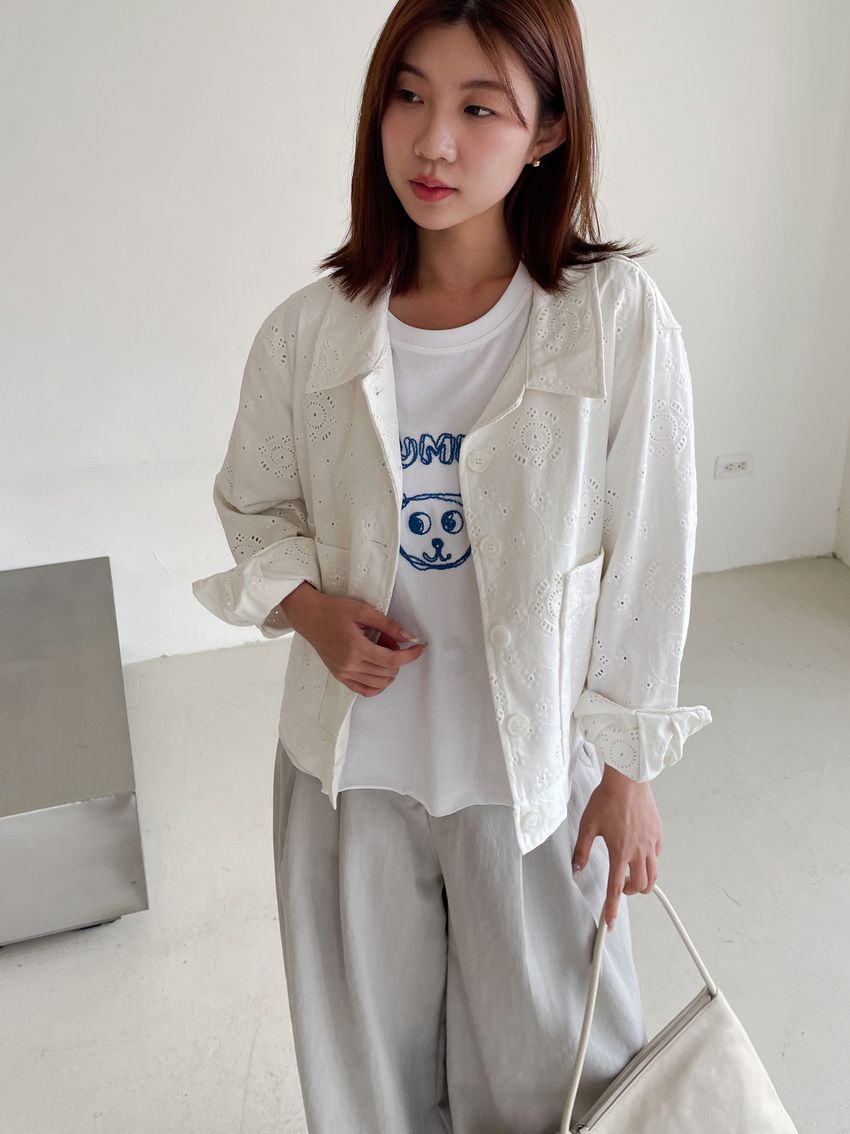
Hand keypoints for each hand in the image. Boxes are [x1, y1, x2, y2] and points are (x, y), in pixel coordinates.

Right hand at [281, 585, 427, 695]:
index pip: (391, 660)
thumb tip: (409, 637)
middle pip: (387, 673)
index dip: (410, 656)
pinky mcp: (340, 676)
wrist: (309, 617)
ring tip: (382, 651)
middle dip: (399, 659)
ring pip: (379, 684)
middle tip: (391, 640)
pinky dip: (378, 684)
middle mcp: (349, 665)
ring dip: (390, 670)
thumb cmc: (334, 610)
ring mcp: (344, 673)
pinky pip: (365, 690)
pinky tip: (379, 668)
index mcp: (356, 648)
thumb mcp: (363, 611)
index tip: (420, 647)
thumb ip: (388, 625)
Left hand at [571, 764, 661, 931]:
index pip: (615, 888)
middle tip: (619, 885)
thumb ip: (582, 850)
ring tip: (629, 873)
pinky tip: (638, 854)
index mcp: (620, 852)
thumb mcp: (587, 825)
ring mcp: (651, 843)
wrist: (628, 779)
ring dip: (642, 881)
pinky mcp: (658, 834)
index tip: (610, 923)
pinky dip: (649, 863)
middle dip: (629, 892)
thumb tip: (577, 868)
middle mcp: (638, 851)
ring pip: (652, 875)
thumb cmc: (607, 799)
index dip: (612, 908)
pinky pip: (657, 857)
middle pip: (641, 886)